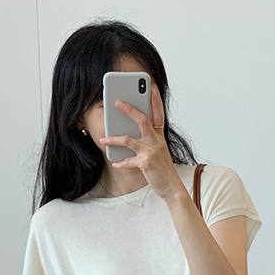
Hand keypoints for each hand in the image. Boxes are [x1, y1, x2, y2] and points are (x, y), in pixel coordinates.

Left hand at [100, 86, 184, 201]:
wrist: (172, 187)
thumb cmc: (163, 170)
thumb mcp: (159, 152)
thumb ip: (148, 142)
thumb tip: (129, 134)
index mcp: (160, 137)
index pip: (158, 114)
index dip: (155, 100)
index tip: (150, 87)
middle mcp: (156, 141)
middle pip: (142, 120)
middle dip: (128, 110)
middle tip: (116, 102)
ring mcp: (151, 151)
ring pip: (129, 140)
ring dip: (113, 139)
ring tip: (102, 140)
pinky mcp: (146, 163)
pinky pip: (128, 160)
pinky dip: (120, 162)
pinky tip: (115, 162)